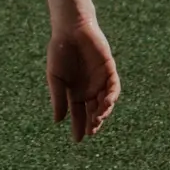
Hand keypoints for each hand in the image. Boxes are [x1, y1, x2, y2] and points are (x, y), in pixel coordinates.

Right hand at [47, 20, 119, 141]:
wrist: (70, 29)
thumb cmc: (59, 51)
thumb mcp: (56, 77)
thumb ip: (58, 98)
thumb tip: (58, 121)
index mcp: (75, 91)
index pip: (78, 113)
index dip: (78, 126)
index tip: (77, 140)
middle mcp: (89, 88)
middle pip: (93, 111)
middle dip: (93, 123)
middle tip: (90, 132)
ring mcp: (100, 80)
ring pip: (105, 102)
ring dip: (103, 112)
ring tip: (97, 121)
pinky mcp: (109, 70)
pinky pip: (113, 87)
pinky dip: (111, 97)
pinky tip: (105, 104)